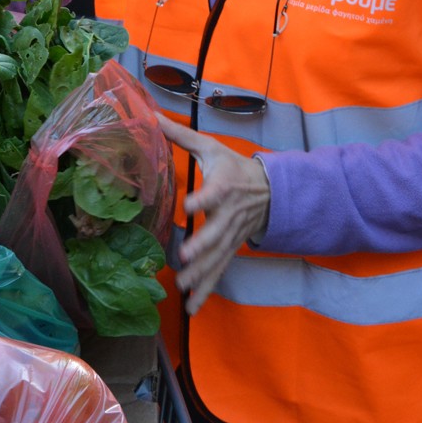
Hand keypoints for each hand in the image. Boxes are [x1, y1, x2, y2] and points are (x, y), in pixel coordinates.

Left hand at [155, 113, 270, 314]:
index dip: (203, 199)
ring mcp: (232, 236)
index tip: (189, 205)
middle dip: (203, 246)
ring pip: (218, 257)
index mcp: (224, 186)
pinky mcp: (231, 250)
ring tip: (183, 286)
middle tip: (185, 257)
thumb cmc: (234, 167)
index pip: (214, 193)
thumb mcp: (210, 147)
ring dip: (202, 274)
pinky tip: (192, 307)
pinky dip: (207, 290)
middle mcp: (230, 214)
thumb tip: (150, 115)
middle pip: (217, 232)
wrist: (270, 190)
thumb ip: (180, 135)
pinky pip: (220, 271)